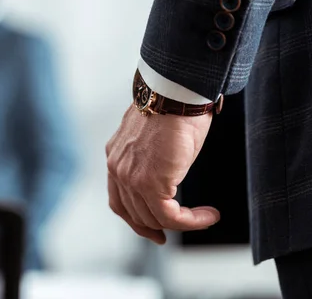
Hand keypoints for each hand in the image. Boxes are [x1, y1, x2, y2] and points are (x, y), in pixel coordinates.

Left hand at [105, 105, 219, 243]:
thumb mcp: (155, 138)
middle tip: (180, 230)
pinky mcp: (149, 183)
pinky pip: (170, 216)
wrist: (174, 94)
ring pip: (154, 218)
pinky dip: (191, 222)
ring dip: (183, 223)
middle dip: (158, 228)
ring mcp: (130, 177)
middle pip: (134, 214)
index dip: (136, 220)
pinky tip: (208, 216)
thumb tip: (166, 172)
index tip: (155, 230)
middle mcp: (117, 169)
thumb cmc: (172, 107)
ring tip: (205, 217)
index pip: (119, 200)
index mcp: (116, 157)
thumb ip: (151, 158)